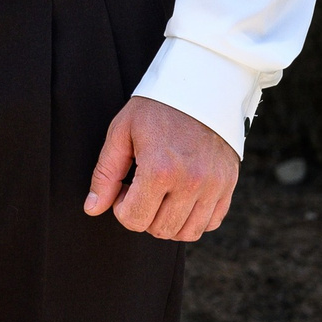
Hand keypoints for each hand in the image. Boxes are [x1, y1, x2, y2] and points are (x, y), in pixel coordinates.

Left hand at [84, 96, 237, 240]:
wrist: (199, 88)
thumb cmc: (155, 109)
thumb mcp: (121, 133)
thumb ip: (105, 174)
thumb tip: (92, 209)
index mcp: (159, 169)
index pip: (134, 219)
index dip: (121, 209)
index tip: (123, 189)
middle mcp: (190, 183)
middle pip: (160, 230)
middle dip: (143, 216)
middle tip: (140, 189)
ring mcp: (213, 187)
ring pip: (187, 233)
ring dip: (168, 222)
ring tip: (160, 195)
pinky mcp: (228, 186)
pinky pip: (210, 223)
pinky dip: (193, 219)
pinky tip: (180, 197)